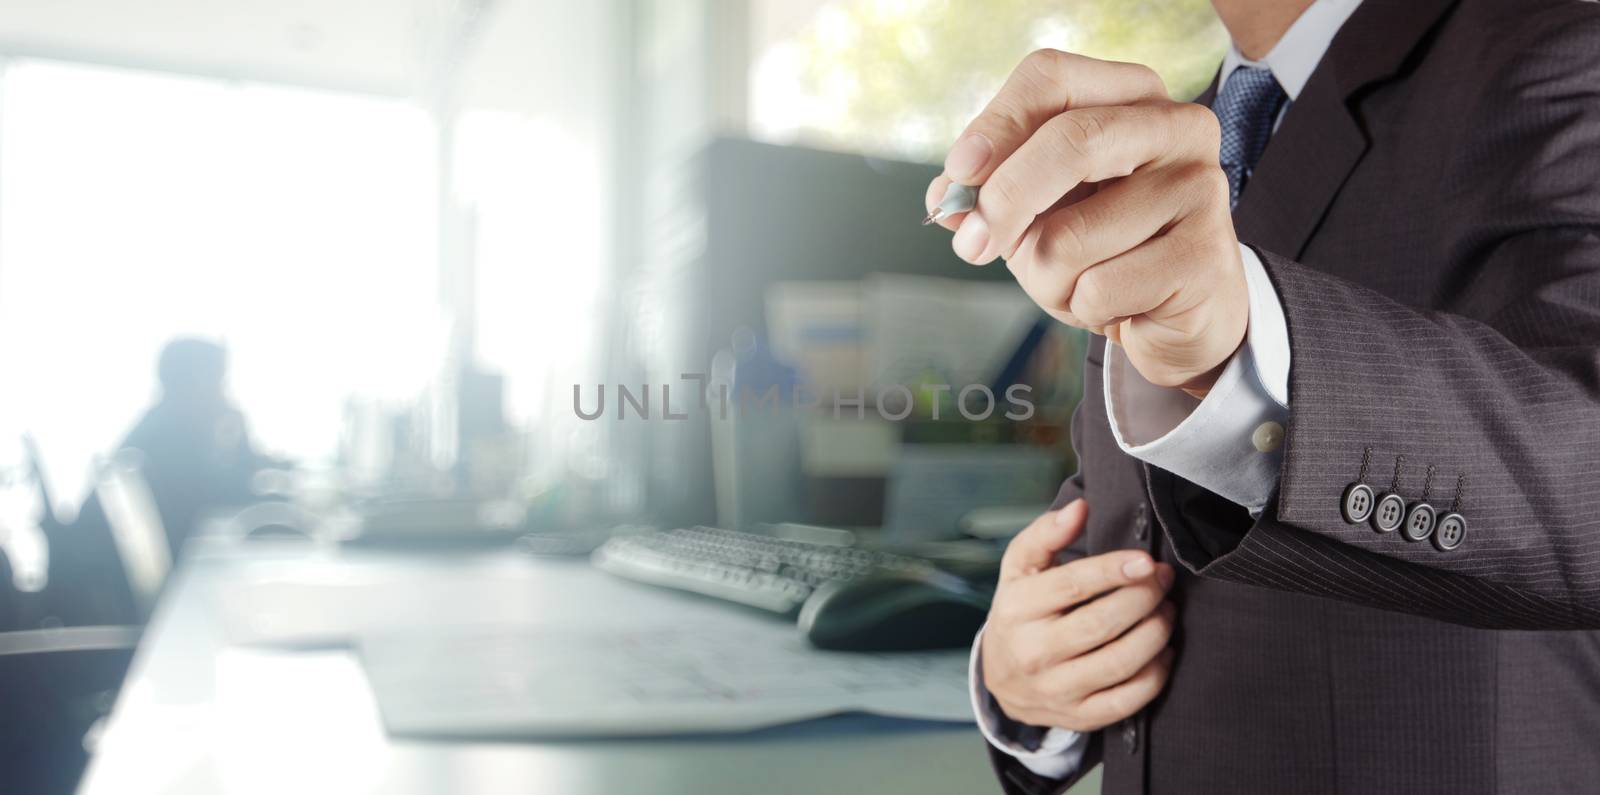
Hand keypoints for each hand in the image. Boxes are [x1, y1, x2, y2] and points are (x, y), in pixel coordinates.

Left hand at [926, 50, 1246, 395]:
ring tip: (1077, 285)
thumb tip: (949, 199)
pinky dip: (1083, 309)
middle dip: (1005, 201)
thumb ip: (988, 193)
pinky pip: (1100, 289)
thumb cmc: (1103, 250)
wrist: (1178, 314)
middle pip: (1070, 141)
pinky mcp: (1206, 257)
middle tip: (973, 246)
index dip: (994, 125)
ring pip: (1072, 236)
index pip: (1051, 78)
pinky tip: (1116, 308)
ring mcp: (1200, 190)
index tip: (957, 175)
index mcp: (1134, 96)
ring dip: (1045, 279)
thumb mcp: (1037, 211)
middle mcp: (1178, 128)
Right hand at [981, 499, 1175, 731]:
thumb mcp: (1021, 568)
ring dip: (1156, 632)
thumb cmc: (1020, 611)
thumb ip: (1047, 534)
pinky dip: (1156, 673)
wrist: (1001, 677)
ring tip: (1167, 611)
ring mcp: (1056, 689)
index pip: (1072, 586)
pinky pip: (1128, 700)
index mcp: (1017, 608)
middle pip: (1102, 624)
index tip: (1147, 561)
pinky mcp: (1078, 716)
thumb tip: (1079, 508)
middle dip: (1144, 598)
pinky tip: (1163, 650)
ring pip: (1121, 662)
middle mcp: (1033, 652)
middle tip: (1164, 580)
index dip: (1114, 571)